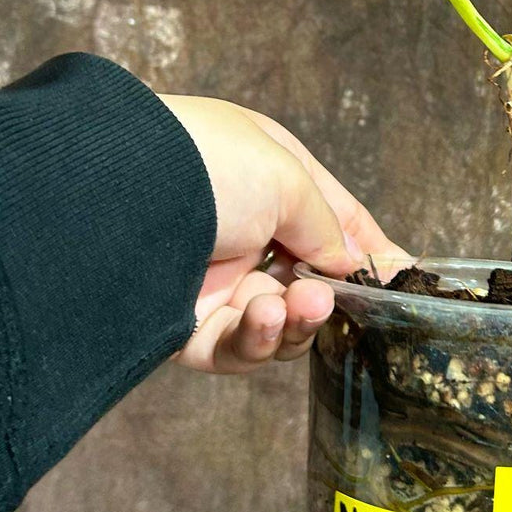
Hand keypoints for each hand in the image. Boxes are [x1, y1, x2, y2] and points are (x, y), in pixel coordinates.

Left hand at [157, 94, 407, 373]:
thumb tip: (352, 262)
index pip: (330, 217)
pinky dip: (256, 340)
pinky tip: (263, 318)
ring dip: (295, 319)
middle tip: (328, 297)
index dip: (366, 250)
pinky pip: (233, 347)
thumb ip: (329, 225)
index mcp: (264, 174)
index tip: (403, 280)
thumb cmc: (205, 164)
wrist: (108, 198)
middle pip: (306, 279)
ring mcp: (208, 278)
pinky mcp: (179, 325)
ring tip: (299, 305)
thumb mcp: (288, 177)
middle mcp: (238, 225)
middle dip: (326, 294)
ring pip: (275, 322)